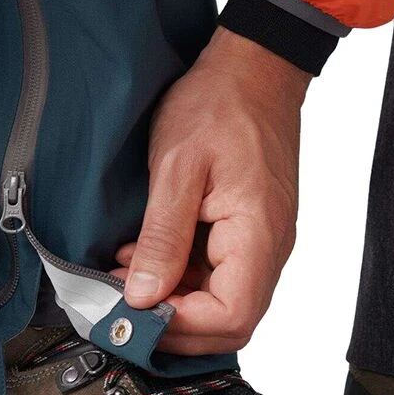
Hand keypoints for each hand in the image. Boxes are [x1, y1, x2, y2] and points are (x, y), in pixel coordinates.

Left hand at [117, 27, 310, 353]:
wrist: (254, 67)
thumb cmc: (220, 104)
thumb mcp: (177, 167)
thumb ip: (162, 238)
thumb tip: (143, 299)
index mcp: (258, 235)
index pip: (231, 318)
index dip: (180, 327)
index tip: (133, 311)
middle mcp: (269, 248)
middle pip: (229, 322)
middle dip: (173, 321)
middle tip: (123, 299)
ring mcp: (263, 242)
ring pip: (222, 303)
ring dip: (173, 300)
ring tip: (129, 271)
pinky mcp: (250, 232)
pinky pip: (220, 276)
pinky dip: (181, 277)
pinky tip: (148, 253)